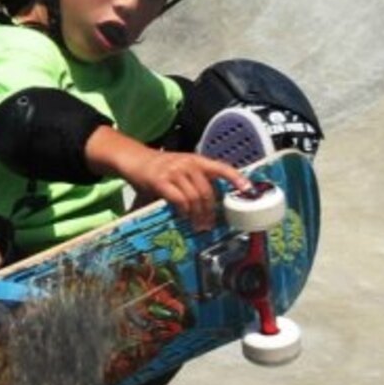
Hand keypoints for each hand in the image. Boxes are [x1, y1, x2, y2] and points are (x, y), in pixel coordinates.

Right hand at [86, 127, 250, 230]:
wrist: (135, 159)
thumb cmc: (159, 168)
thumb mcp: (180, 168)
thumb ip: (194, 181)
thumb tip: (210, 204)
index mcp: (197, 160)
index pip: (222, 167)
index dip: (236, 178)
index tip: (248, 190)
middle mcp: (188, 164)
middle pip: (207, 191)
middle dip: (210, 211)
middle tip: (209, 225)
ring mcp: (175, 172)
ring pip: (195, 197)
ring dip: (198, 215)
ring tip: (197, 225)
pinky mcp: (161, 181)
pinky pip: (179, 199)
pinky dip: (183, 210)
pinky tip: (183, 215)